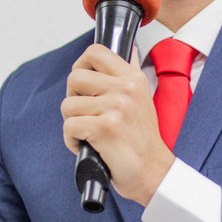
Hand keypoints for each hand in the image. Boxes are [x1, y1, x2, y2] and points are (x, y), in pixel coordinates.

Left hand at [62, 44, 174, 205]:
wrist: (153, 172)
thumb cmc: (142, 140)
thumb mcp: (143, 98)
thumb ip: (131, 73)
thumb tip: (127, 49)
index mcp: (133, 78)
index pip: (95, 51)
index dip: (80, 65)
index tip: (83, 84)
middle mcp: (126, 89)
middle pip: (74, 77)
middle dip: (72, 98)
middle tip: (85, 114)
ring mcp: (116, 107)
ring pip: (68, 105)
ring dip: (72, 123)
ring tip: (89, 133)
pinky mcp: (104, 128)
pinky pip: (69, 126)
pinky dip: (72, 141)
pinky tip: (88, 146)